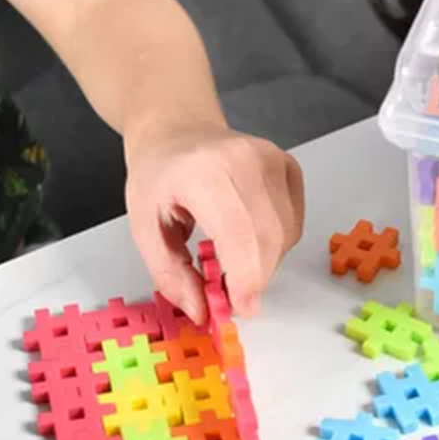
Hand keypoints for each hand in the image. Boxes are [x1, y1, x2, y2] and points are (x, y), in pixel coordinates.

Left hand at [124, 119, 304, 323]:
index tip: (241, 307)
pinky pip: (293, 222)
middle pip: (267, 237)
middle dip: (255, 278)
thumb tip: (201, 310)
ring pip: (285, 234)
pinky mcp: (288, 165)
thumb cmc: (159, 174)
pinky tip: (250, 239)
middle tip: (234, 298)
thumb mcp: (144, 227)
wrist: (177, 129)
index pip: (237, 233)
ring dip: (264, 263)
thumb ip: (170, 272)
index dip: (245, 277)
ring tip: (235, 263)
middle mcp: (243, 159)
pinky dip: (276, 244)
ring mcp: (272, 159)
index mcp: (202, 170)